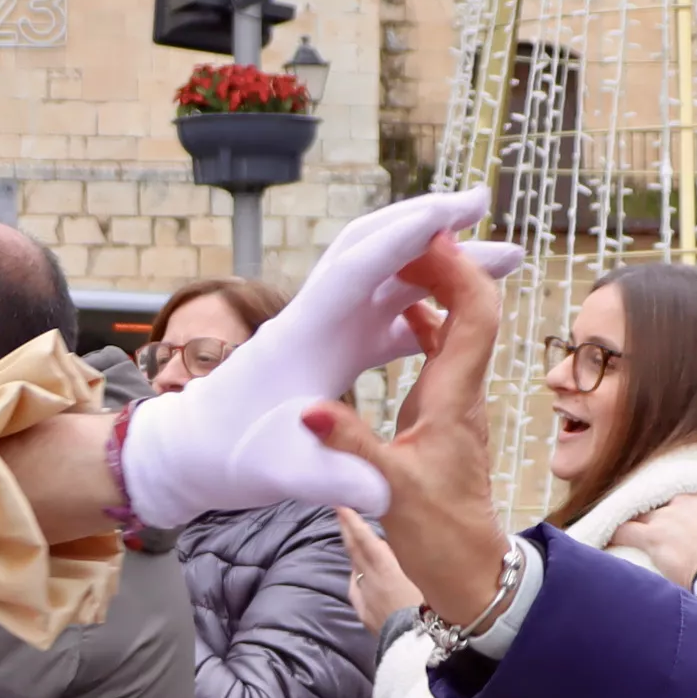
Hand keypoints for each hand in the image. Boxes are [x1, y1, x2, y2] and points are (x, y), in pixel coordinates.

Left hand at [118, 192, 516, 526]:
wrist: (194, 454)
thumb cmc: (232, 459)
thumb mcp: (285, 476)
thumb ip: (334, 478)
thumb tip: (382, 495)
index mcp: (305, 332)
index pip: (359, 267)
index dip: (406, 236)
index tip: (453, 210)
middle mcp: (317, 317)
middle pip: (376, 248)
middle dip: (430, 221)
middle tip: (483, 201)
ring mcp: (325, 328)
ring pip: (388, 277)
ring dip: (440, 261)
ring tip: (502, 256)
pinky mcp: (331, 346)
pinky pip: (385, 311)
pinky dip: (424, 302)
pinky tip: (460, 310)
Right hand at [293, 231, 513, 619]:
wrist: (469, 569)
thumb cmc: (437, 534)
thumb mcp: (387, 489)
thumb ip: (347, 446)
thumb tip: (308, 410)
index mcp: (453, 399)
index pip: (473, 315)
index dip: (456, 270)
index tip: (428, 236)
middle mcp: (463, 391)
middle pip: (473, 307)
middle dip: (446, 263)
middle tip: (409, 234)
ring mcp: (458, 400)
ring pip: (461, 325)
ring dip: (438, 287)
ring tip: (403, 258)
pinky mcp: (446, 413)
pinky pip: (445, 350)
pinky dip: (426, 322)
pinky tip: (401, 312)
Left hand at [337, 505, 422, 633]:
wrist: (420, 647)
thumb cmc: (434, 608)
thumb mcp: (428, 575)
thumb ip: (414, 557)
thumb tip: (404, 541)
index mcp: (386, 568)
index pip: (365, 538)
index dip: (352, 521)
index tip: (341, 504)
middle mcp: (371, 580)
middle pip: (356, 551)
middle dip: (348, 530)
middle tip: (340, 509)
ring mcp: (365, 598)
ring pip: (356, 570)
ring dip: (355, 553)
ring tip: (354, 538)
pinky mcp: (365, 615)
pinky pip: (357, 590)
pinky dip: (358, 578)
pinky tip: (359, 576)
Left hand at [609, 492, 696, 585]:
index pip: (684, 498)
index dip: (679, 511)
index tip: (678, 521)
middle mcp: (683, 502)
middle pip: (662, 506)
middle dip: (660, 518)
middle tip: (659, 533)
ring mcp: (665, 518)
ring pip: (642, 516)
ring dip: (638, 525)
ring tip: (630, 534)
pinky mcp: (652, 537)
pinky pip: (625, 530)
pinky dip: (616, 533)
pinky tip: (608, 537)